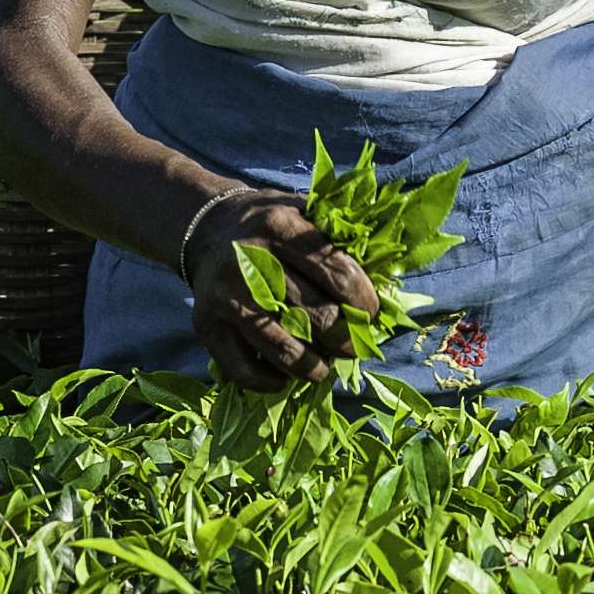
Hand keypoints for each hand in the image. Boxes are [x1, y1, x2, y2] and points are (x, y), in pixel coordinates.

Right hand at [183, 197, 379, 390]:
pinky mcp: (206, 326)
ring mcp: (225, 297)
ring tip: (325, 367)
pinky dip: (272, 382)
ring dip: (315, 368)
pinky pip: (244, 370)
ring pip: (283, 349)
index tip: (371, 314)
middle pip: (316, 316)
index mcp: (281, 227)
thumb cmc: (272, 226)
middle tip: (355, 346)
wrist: (207, 228)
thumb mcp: (305, 210)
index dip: (365, 302)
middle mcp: (250, 260)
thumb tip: (388, 283)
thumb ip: (343, 237)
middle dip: (345, 339)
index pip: (339, 273)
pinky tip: (286, 378)